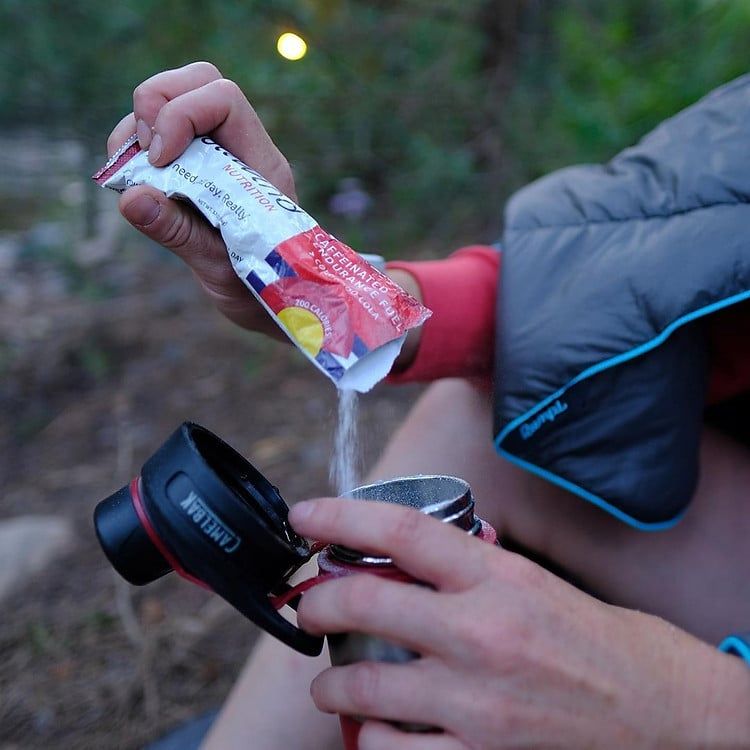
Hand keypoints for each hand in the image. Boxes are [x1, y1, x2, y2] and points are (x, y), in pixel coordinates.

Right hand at [106, 61, 294, 334]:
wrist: (274, 300)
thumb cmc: (257, 287)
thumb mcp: (218, 268)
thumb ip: (177, 231)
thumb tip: (130, 198)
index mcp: (260, 165)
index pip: (225, 99)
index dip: (182, 114)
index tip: (160, 160)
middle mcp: (242, 149)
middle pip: (200, 81)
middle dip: (157, 102)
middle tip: (143, 153)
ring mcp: (220, 154)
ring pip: (178, 97)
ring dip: (140, 124)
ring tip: (129, 169)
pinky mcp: (197, 166)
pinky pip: (162, 130)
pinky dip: (137, 144)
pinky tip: (131, 178)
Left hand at [289, 498, 749, 748]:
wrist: (667, 715)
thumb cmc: (601, 642)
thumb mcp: (535, 582)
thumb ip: (472, 569)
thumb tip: (411, 557)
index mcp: (498, 577)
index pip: (401, 530)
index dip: (341, 516)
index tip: (306, 515)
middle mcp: (481, 633)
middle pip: (365, 601)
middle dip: (317, 600)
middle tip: (308, 603)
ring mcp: (476, 701)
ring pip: (364, 683)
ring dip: (329, 679)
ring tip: (328, 677)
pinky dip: (366, 735)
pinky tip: (371, 724)